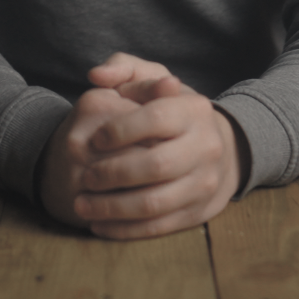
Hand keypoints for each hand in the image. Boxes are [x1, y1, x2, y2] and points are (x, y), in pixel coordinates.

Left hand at [39, 53, 244, 239]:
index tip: (94, 139)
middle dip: (112, 174)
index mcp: (193, 110)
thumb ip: (123, 69)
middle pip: (155, 166)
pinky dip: (125, 230)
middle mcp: (206, 146)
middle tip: (84, 177)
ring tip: (81, 205)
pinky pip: (159, 227)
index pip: (155, 118)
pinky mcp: (199, 212)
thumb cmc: (172, 111)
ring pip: (155, 203)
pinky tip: (99, 225)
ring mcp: (205, 182)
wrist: (218, 149)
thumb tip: (96, 75)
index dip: (120, 130)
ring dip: (112, 208)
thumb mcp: (153, 81)